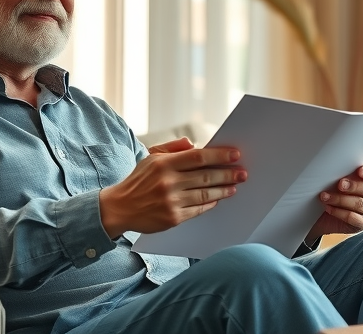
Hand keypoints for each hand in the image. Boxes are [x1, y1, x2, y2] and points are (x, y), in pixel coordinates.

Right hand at [100, 137, 246, 237]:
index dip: (220, 155)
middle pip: (206, 176)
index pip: (199, 157)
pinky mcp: (173, 218)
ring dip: (223, 190)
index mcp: (164, 164)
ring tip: (234, 186)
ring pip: (205, 194)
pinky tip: (218, 199)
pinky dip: (210, 204)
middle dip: (228, 174)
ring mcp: (171, 201)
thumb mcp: (151, 157)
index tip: (235, 154)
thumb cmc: (138, 180)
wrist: (120, 207)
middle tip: (242, 172)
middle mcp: (168, 182)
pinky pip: (198, 210)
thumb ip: (173, 148)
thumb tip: (194, 144)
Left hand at [306, 162, 362, 241]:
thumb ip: (342, 169)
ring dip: (340, 199)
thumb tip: (335, 161)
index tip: (360, 171)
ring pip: (361, 204)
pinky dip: (339, 213)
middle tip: (340, 184)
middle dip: (354, 186)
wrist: (320, 211)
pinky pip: (354, 218)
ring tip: (325, 196)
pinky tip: (328, 208)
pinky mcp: (362, 223)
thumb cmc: (330, 188)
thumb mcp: (336, 176)